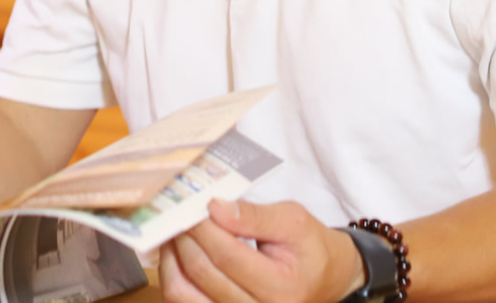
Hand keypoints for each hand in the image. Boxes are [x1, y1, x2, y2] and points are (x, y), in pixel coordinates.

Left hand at [158, 199, 364, 302]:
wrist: (324, 278)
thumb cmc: (310, 248)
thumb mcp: (294, 221)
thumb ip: (256, 216)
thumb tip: (216, 208)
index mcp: (281, 288)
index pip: (228, 256)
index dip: (205, 227)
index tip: (194, 203)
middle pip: (203, 273)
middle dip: (185, 237)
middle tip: (178, 211)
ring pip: (183, 294)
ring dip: (172, 258)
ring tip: (175, 231)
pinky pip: (182, 302)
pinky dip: (173, 276)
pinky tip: (177, 254)